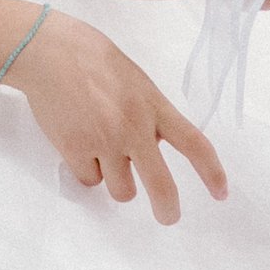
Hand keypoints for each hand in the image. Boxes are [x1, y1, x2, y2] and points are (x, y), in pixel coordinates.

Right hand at [8, 9, 228, 221]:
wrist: (48, 53)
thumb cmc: (92, 59)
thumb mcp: (135, 82)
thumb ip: (148, 115)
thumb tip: (149, 149)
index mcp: (154, 106)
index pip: (194, 144)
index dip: (212, 173)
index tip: (221, 193)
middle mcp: (133, 128)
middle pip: (161, 184)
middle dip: (167, 209)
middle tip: (168, 217)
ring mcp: (104, 142)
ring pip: (121, 190)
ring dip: (117, 182)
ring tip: (104, 158)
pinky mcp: (75, 150)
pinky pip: (89, 180)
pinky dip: (87, 171)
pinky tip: (79, 146)